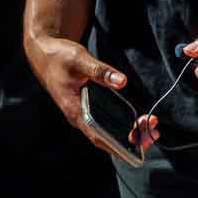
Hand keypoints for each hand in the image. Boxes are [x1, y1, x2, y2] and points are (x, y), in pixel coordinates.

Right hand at [26, 34, 140, 160]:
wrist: (44, 53)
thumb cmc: (59, 57)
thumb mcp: (79, 60)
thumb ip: (100, 71)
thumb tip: (122, 81)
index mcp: (75, 111)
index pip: (99, 137)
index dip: (120, 143)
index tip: (141, 139)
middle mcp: (79, 118)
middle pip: (107, 140)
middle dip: (132, 138)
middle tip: (153, 128)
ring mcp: (83, 115)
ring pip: (108, 134)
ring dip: (130, 133)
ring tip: (150, 124)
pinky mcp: (87, 110)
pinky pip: (106, 125)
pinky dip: (123, 125)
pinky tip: (137, 119)